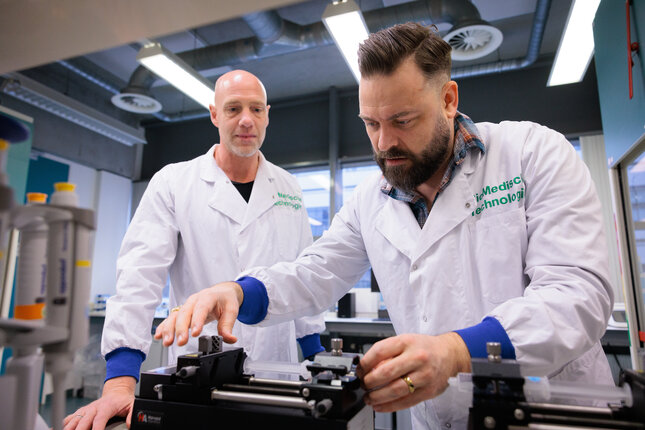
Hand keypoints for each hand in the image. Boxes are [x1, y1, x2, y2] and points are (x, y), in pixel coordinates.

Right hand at [62, 376, 135, 429]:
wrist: (117, 392)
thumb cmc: (123, 400)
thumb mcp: (132, 405)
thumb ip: (132, 414)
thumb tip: (130, 424)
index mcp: (106, 407)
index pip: (99, 420)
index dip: (96, 429)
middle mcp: (93, 408)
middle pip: (83, 422)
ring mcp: (85, 410)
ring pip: (73, 420)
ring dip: (68, 429)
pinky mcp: (80, 412)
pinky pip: (69, 419)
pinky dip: (63, 425)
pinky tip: (58, 429)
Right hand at [154, 281, 243, 346]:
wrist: (222, 292)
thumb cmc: (225, 299)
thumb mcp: (231, 310)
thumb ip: (228, 325)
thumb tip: (229, 339)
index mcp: (208, 297)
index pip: (201, 308)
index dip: (197, 320)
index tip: (195, 333)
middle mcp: (194, 300)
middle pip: (185, 313)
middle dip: (181, 328)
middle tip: (181, 342)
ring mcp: (187, 306)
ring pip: (175, 316)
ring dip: (169, 329)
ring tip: (167, 342)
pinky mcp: (182, 312)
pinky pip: (171, 318)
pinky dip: (164, 327)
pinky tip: (158, 335)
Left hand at [356, 332, 470, 412]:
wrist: (449, 354)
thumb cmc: (424, 348)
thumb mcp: (405, 341)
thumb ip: (387, 352)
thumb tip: (365, 367)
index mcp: (407, 342)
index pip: (380, 351)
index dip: (365, 363)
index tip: (360, 370)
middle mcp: (417, 357)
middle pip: (386, 372)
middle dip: (369, 381)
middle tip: (363, 384)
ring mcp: (424, 375)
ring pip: (395, 389)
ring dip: (377, 396)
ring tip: (369, 398)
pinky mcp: (429, 390)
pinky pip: (406, 401)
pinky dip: (389, 406)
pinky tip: (380, 405)